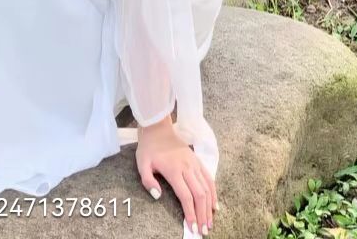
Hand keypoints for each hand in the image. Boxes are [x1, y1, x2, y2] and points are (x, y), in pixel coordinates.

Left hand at [136, 117, 217, 234]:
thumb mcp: (142, 163)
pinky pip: (209, 178)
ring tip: (210, 222)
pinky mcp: (197, 160)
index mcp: (174, 170)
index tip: (193, 227)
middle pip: (199, 195)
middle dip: (203, 215)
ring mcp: (194, 163)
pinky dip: (214, 193)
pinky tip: (214, 205)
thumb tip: (158, 196)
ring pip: (207, 188)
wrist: (158, 128)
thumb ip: (148, 181)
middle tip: (204, 231)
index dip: (190, 213)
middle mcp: (187, 167)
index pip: (186, 196)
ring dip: (209, 207)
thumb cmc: (149, 147)